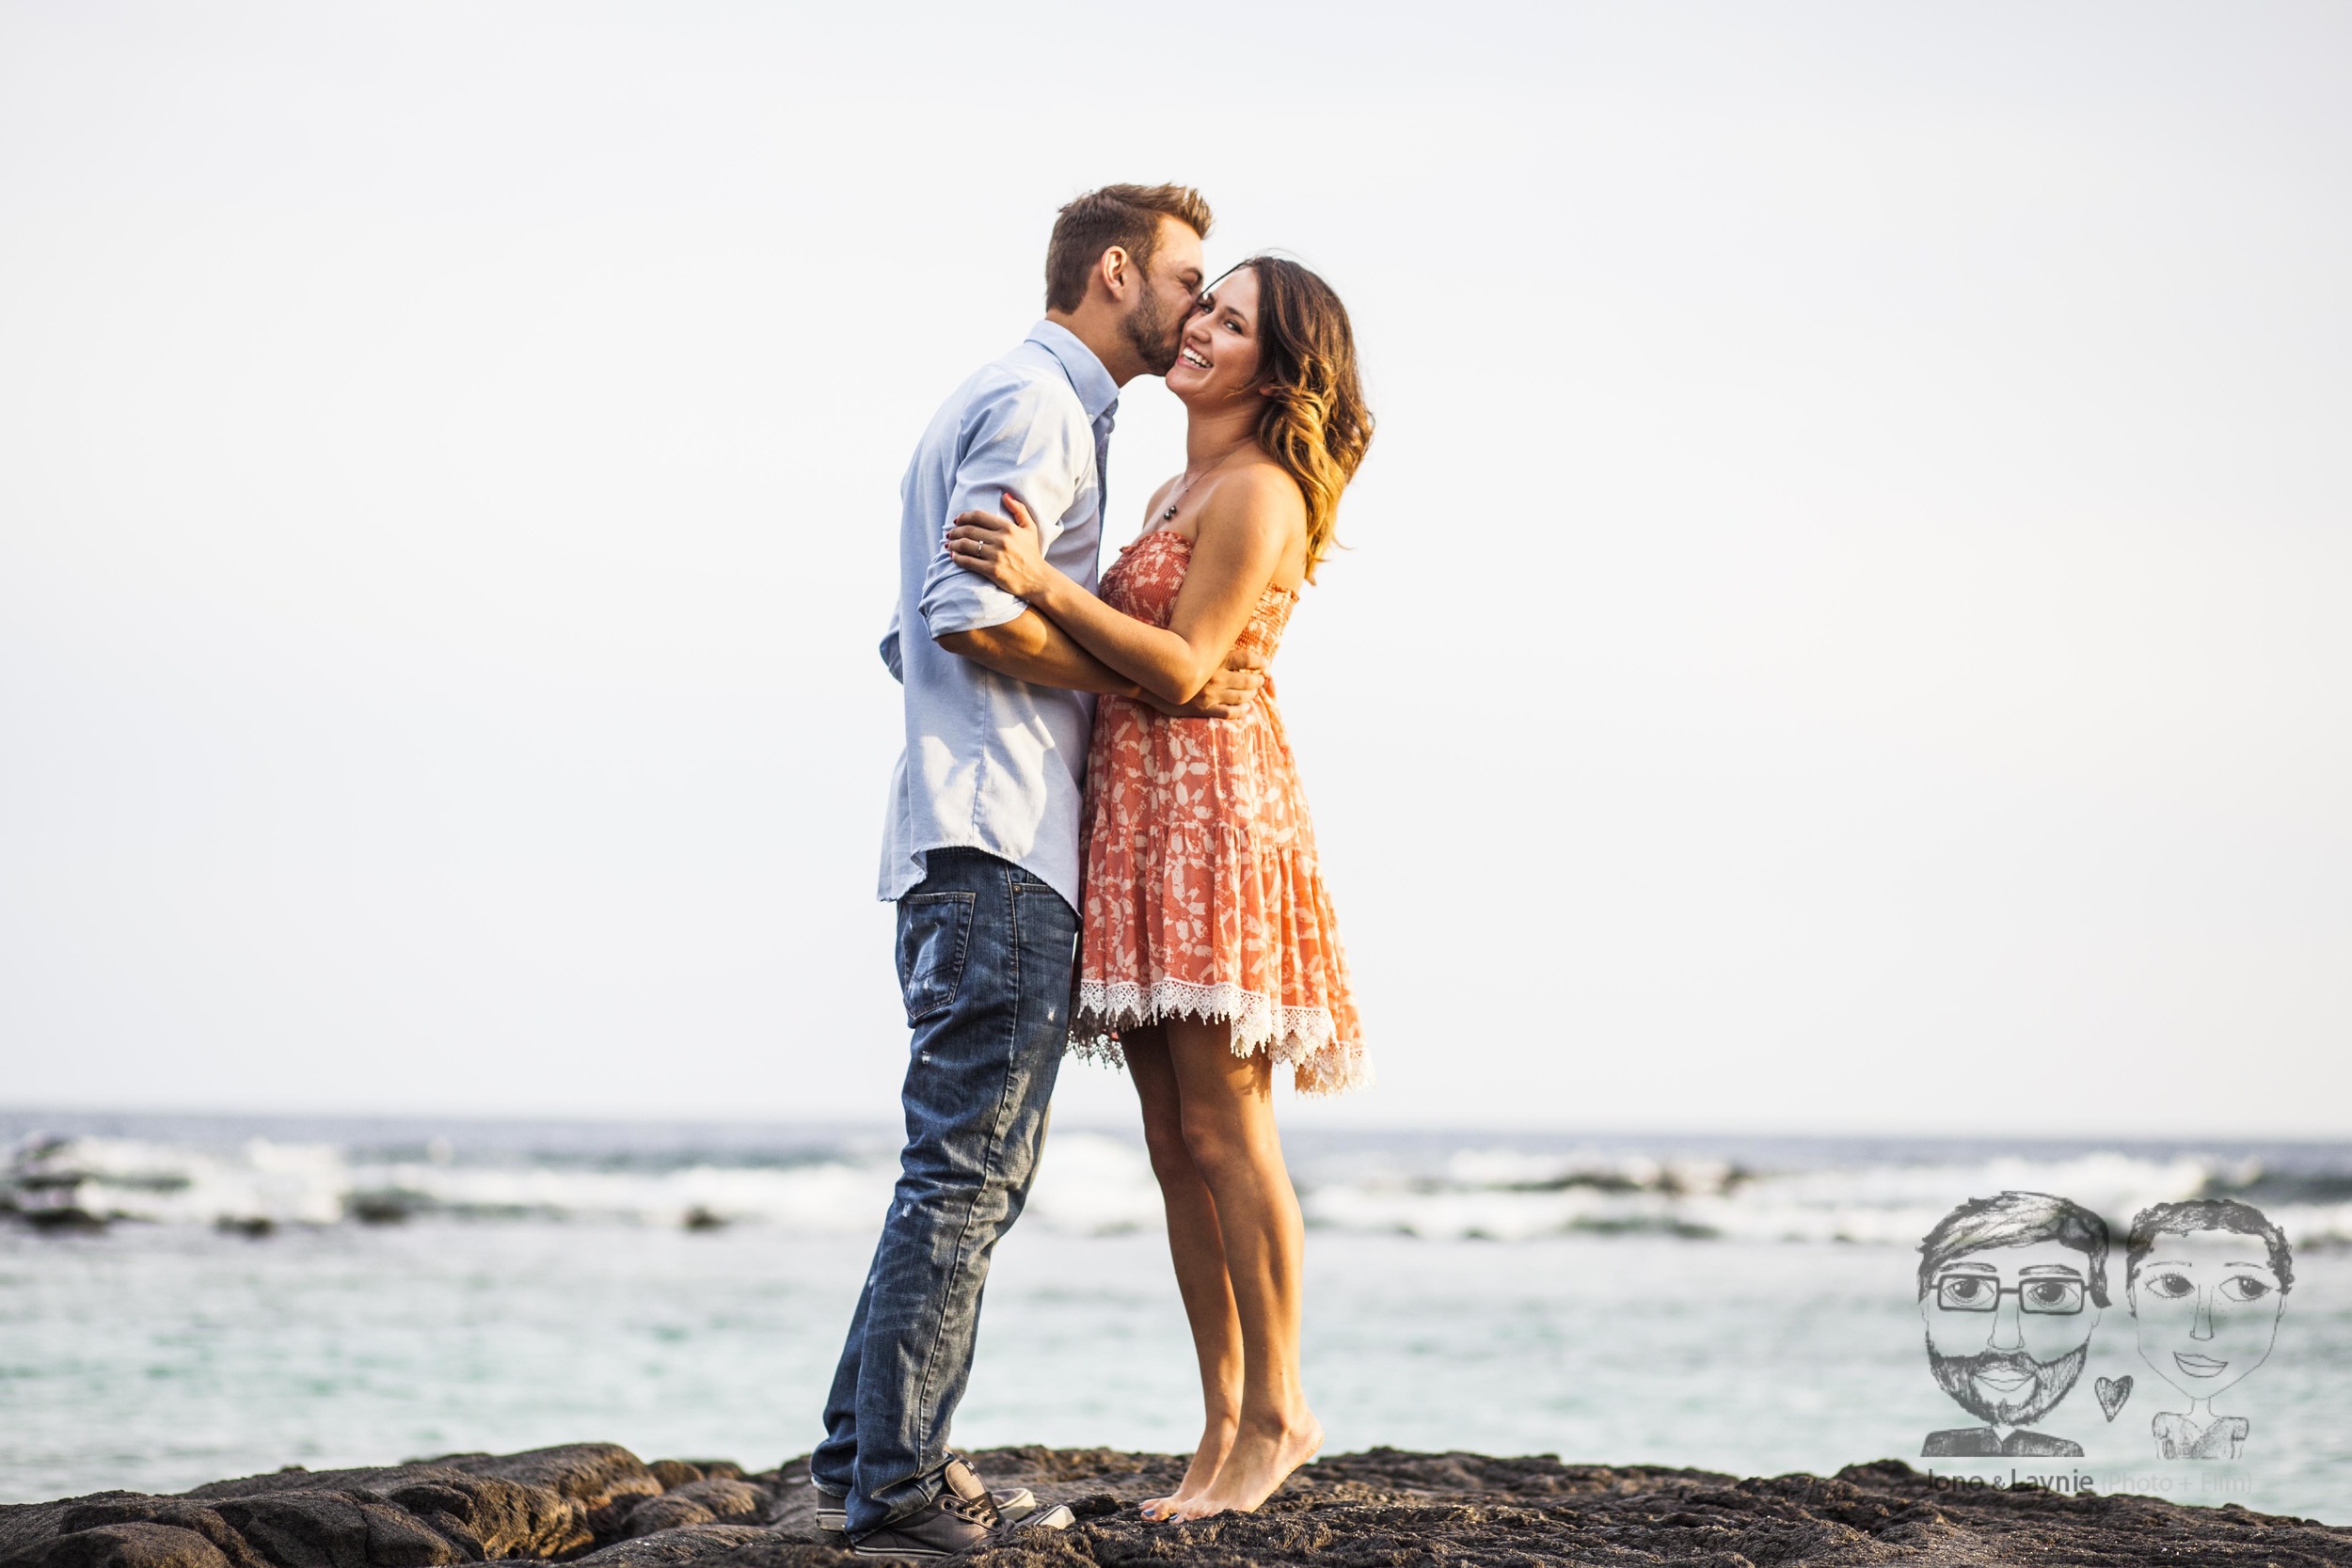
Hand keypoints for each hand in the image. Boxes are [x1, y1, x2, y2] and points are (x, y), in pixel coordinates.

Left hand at [946, 492, 1050, 599]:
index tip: (956, 521)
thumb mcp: (1030, 528)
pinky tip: (954, 557)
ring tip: (949, 545)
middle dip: (954, 531)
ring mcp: (996, 556)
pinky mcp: (992, 571)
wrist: (1038, 579)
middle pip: (968, 530)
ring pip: (966, 545)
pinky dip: (957, 558)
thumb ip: (1019, 509)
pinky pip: (968, 562)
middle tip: (949, 534)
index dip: (963, 517)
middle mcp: (1001, 540)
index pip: (978, 516)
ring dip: (953, 544)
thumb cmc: (1032, 553)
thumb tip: (1005, 495)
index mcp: (1008, 527)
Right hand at [1145, 646, 1267, 718]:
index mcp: (1214, 660)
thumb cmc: (1167, 658)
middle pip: (1247, 680)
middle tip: (1262, 680)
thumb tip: (1220, 639)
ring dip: (1251, 695)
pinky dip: (1239, 712)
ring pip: (1240, 697)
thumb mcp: (1189, 645)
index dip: (1260, 663)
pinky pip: (1227, 713)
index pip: (1246, 660)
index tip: (1267, 665)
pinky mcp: (1202, 709)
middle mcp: (1215, 677)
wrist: (1148, 679)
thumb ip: (1206, 645)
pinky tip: (1245, 710)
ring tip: (1255, 693)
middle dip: (1258, 681)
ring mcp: (1210, 695)